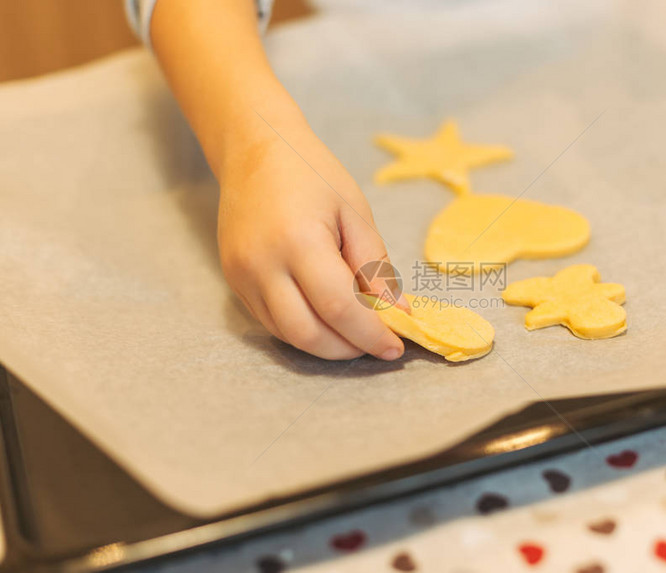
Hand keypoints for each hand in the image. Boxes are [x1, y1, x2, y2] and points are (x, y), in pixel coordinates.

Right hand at [217, 122, 404, 360]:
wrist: (255, 150)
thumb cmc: (312, 173)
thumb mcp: (355, 212)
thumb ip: (375, 266)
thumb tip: (397, 313)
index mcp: (300, 240)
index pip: (338, 307)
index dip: (370, 334)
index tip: (395, 346)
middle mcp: (263, 264)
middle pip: (308, 333)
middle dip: (348, 349)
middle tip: (378, 344)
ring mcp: (242, 276)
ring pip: (287, 335)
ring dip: (326, 346)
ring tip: (356, 335)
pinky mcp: (234, 281)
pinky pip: (271, 322)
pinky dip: (304, 331)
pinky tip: (328, 321)